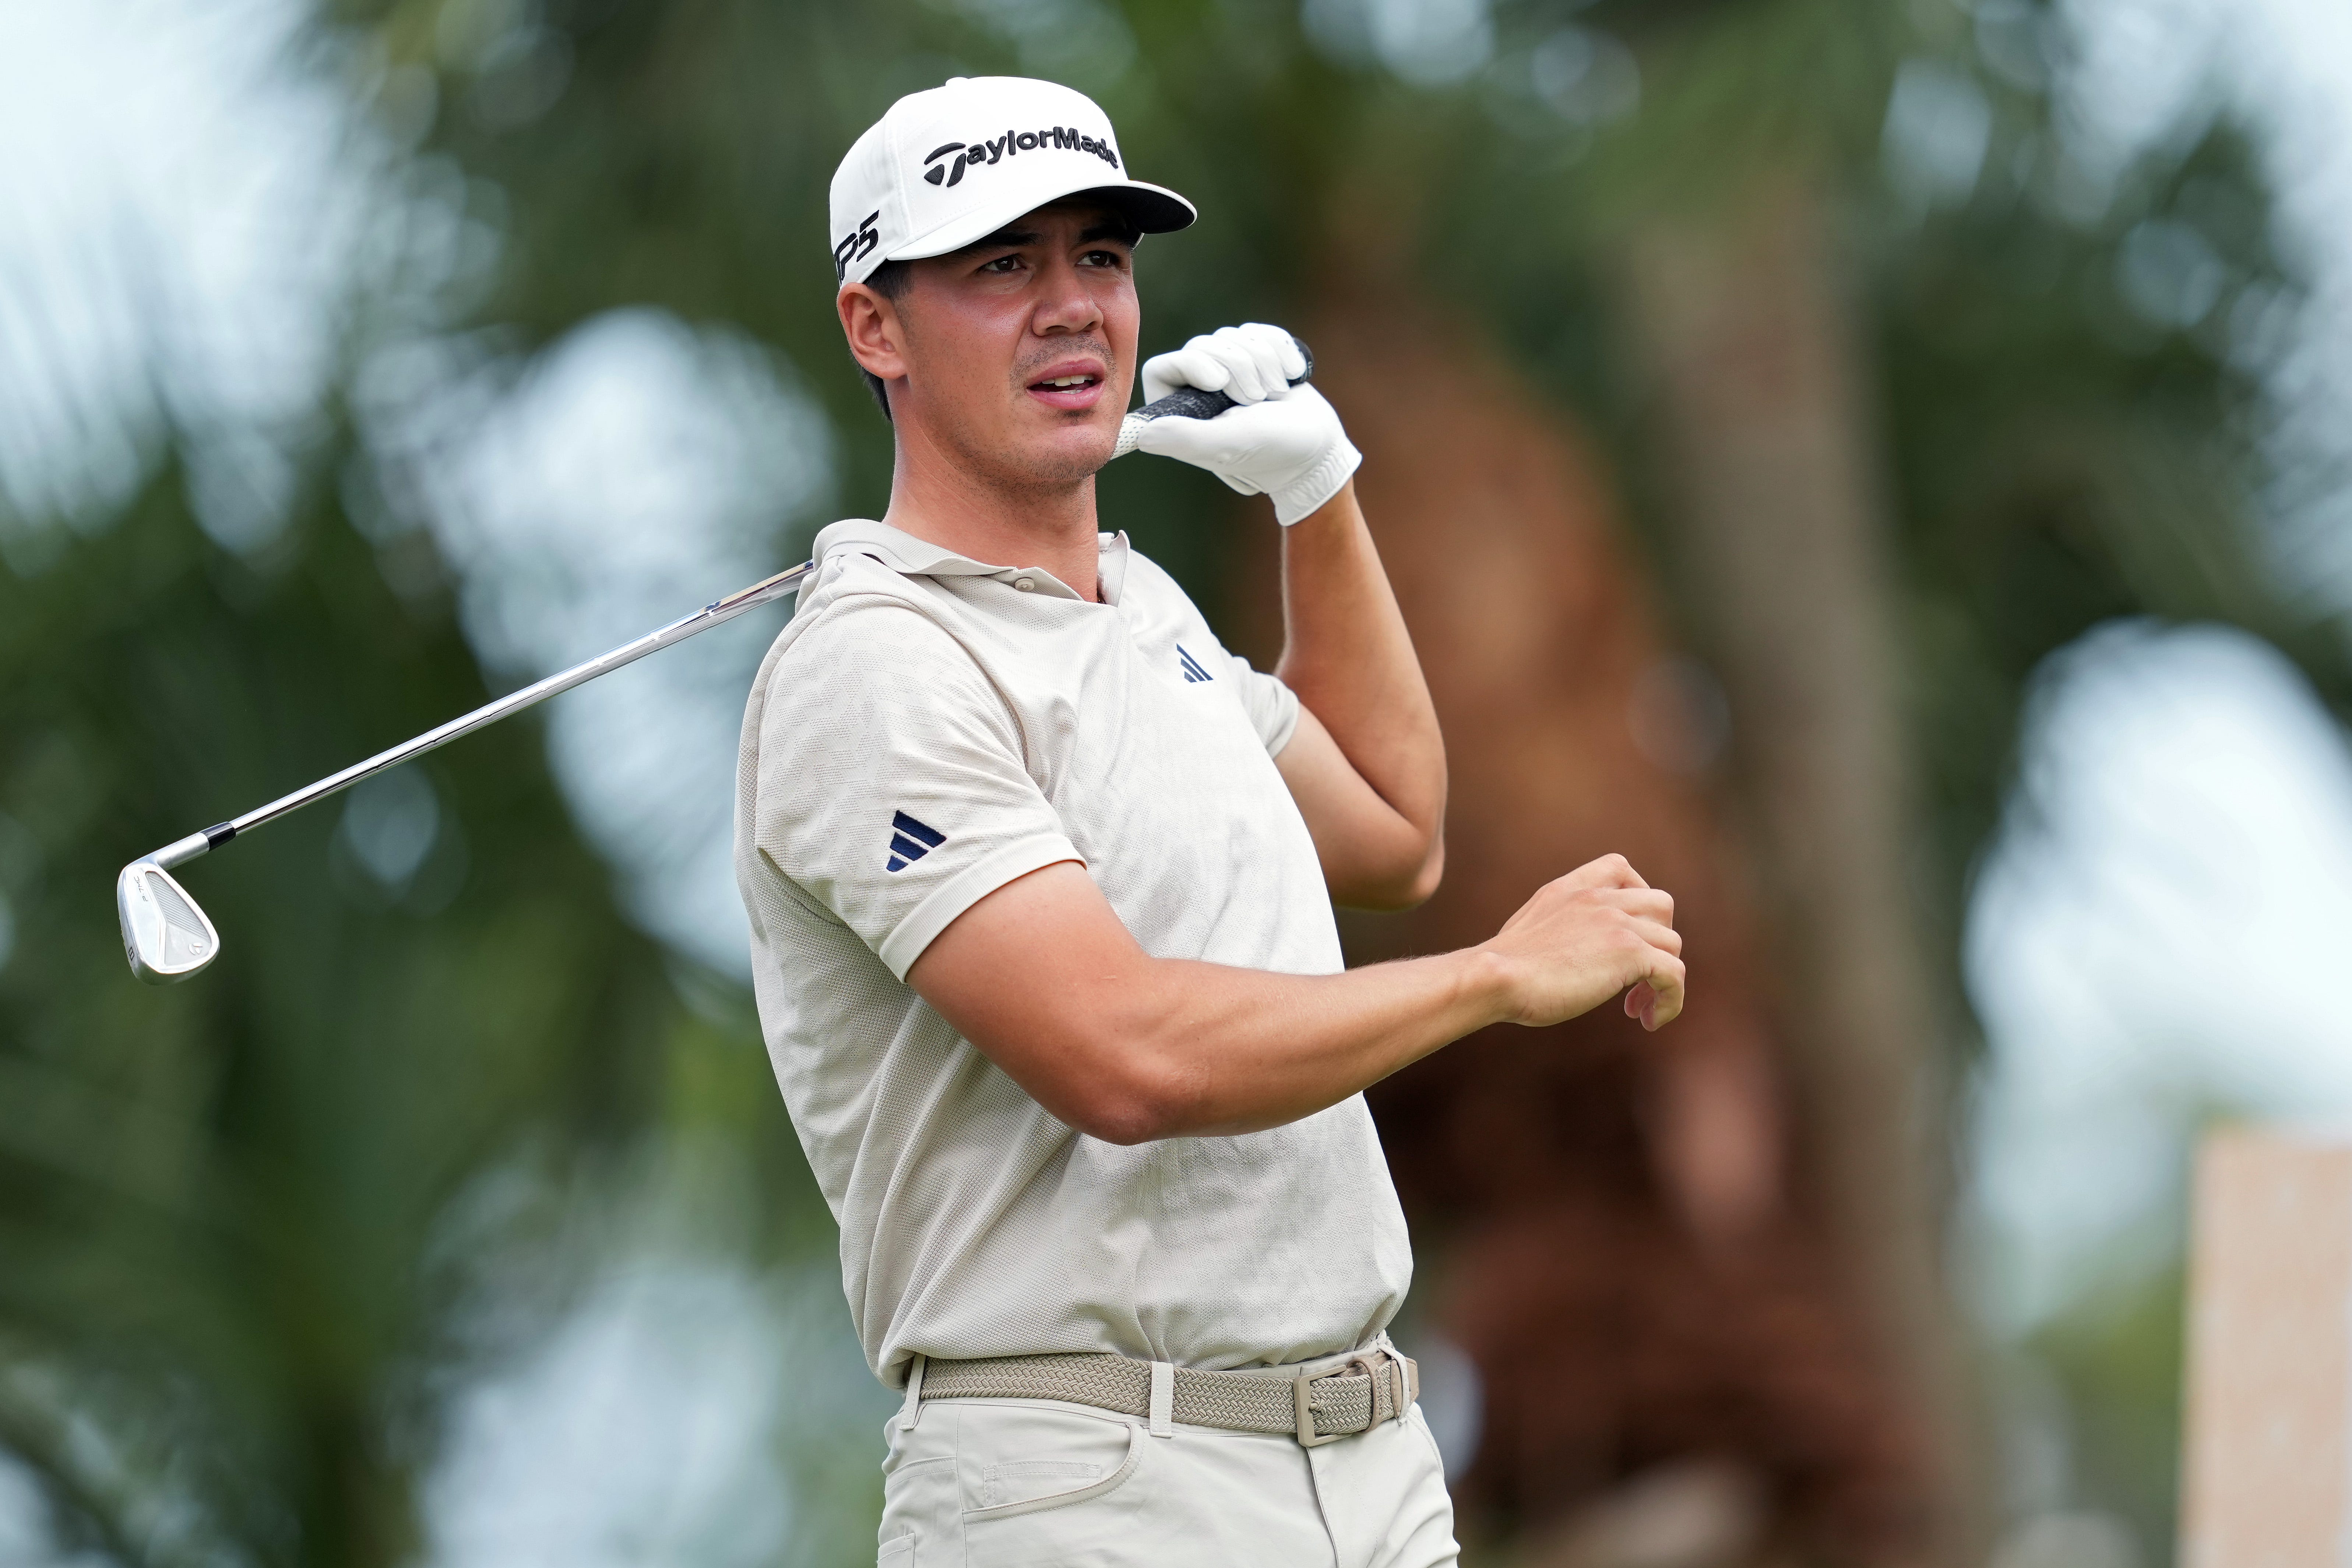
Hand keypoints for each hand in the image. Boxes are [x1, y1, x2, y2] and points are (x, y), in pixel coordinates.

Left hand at [1133, 323, 1360, 524]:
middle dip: (1237, 367)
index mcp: (1181, 411)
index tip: (1219, 382)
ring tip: (1275, 395)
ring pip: (1234, 335)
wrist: (1317, 448)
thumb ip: (1186, 438)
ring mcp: (1230, 369)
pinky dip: (1281, 351)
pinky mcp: (1259, 355)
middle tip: (1256, 401)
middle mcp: (1200, 388)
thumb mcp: (1227, 445)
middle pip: (1202, 345)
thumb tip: (1141, 434)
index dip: (1192, 364)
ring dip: (1263, 363)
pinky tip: (1291, 377)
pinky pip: (1261, 331)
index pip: (1163, 366)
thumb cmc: (1271, 451)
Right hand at [1478, 854, 1685, 1031]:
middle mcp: (1599, 898)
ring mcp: (1617, 922)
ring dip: (1661, 979)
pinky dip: (1671, 1001)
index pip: (1620, 867)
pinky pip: (1675, 975)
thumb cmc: (1503, 968)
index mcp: (1572, 888)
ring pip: (1672, 944)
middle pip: (1661, 906)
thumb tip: (1569, 949)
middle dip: (1656, 942)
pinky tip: (1649, 1021)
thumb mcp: (1530, 928)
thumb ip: (1557, 925)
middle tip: (1634, 978)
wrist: (1495, 977)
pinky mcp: (1630, 952)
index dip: (1636, 899)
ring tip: (1635, 1008)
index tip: (1625, 933)